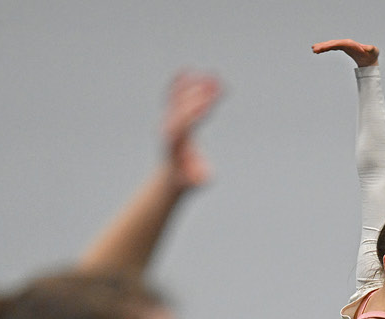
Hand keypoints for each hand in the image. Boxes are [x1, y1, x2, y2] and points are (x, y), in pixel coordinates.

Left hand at [163, 71, 220, 190]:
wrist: (171, 177)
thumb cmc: (186, 179)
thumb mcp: (194, 181)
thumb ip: (199, 177)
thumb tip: (205, 176)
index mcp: (175, 141)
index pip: (184, 121)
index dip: (195, 111)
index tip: (209, 100)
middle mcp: (168, 127)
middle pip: (183, 106)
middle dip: (199, 94)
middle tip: (216, 81)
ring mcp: (168, 120)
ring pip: (179, 98)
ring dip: (194, 85)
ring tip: (212, 75)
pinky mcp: (170, 117)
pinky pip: (172, 97)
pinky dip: (178, 84)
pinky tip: (186, 69)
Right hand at [311, 39, 378, 66]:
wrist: (370, 58)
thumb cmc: (372, 55)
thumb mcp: (374, 51)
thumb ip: (371, 49)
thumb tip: (367, 48)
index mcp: (352, 44)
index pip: (340, 43)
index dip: (333, 45)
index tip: (325, 48)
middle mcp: (346, 43)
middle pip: (333, 43)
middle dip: (324, 45)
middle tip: (315, 49)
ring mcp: (344, 45)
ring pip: (331, 44)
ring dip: (322, 47)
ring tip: (313, 49)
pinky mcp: (342, 47)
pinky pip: (332, 47)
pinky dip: (325, 48)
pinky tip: (318, 51)